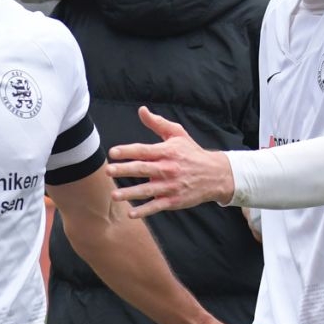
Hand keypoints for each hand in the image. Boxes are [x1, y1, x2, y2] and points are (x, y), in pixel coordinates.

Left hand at [108, 107, 235, 216]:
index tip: (112, 153)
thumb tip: (141, 110)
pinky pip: (157, 206)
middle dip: (124, 170)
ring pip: (147, 190)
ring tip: (114, 195)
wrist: (215, 174)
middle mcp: (168, 168)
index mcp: (167, 152)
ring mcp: (171, 186)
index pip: (144, 150)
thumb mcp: (178, 134)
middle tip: (108, 171)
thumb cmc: (192, 153)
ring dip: (130, 193)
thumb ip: (158, 123)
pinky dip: (144, 210)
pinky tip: (131, 213)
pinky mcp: (174, 200)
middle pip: (143, 169)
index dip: (127, 151)